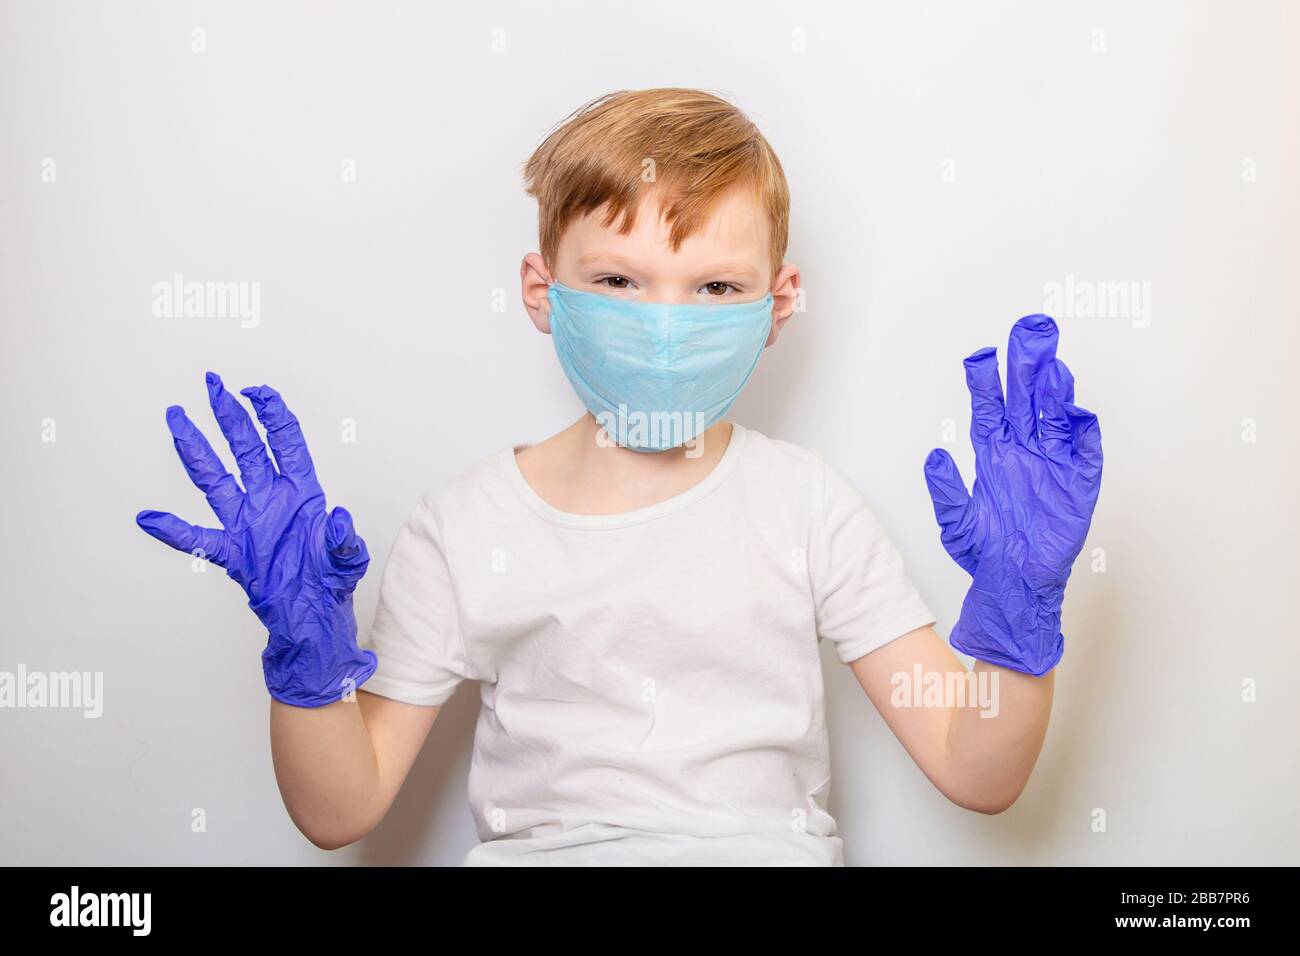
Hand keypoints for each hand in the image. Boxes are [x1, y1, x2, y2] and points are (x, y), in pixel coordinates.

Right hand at [136, 373, 376, 705]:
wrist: (311, 618)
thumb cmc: (331, 583)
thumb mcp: (347, 560)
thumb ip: (344, 540)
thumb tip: (339, 519)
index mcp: (302, 493)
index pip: (285, 442)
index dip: (272, 414)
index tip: (256, 391)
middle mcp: (271, 499)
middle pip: (246, 448)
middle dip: (230, 415)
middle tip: (212, 384)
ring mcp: (248, 522)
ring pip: (216, 479)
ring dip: (196, 450)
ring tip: (176, 420)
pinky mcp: (232, 551)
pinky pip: (197, 538)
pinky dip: (172, 529)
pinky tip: (148, 517)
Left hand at [923, 315, 1101, 674]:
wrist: (1014, 585)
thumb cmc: (986, 554)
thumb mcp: (956, 522)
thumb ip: (947, 489)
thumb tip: (935, 457)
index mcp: (994, 455)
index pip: (990, 407)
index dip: (986, 381)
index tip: (981, 355)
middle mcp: (1024, 453)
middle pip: (1026, 400)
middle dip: (1027, 366)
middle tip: (1029, 331)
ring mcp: (1053, 466)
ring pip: (1055, 418)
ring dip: (1054, 390)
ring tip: (1051, 362)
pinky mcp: (1078, 485)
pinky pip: (1085, 452)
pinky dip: (1082, 431)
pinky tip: (1075, 410)